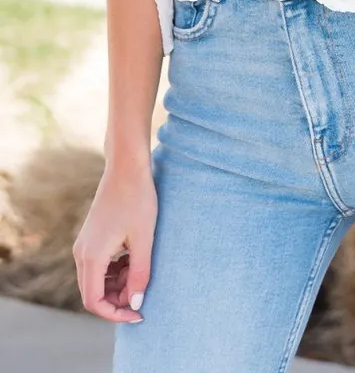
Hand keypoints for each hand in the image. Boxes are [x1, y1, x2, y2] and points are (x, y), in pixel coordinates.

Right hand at [72, 159, 156, 322]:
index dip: (115, 314)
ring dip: (117, 285)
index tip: (138, 313)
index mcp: (92, 256)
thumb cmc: (138, 200)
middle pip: (93, 293)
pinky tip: (134, 259)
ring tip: (141, 271)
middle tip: (143, 291)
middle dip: (117, 299)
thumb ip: (139, 274)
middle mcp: (81, 253)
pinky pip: (99, 266)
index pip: (94, 302)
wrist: (127, 168)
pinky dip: (115, 271)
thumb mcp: (144, 239)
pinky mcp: (91, 238)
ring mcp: (84, 245)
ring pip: (96, 280)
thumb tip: (135, 304)